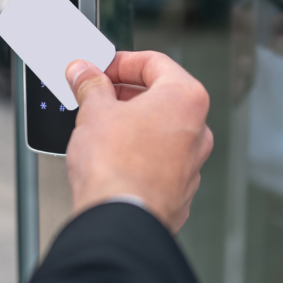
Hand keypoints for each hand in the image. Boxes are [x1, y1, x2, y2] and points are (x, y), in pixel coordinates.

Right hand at [64, 51, 213, 233]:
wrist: (119, 220)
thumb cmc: (117, 167)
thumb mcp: (94, 111)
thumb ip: (91, 85)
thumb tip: (85, 73)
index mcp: (186, 99)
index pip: (154, 63)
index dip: (120, 62)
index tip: (98, 69)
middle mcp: (197, 130)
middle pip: (160, 96)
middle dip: (124, 93)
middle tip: (94, 94)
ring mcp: (192, 164)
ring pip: (160, 131)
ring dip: (132, 124)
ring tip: (99, 127)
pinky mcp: (180, 191)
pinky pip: (158, 161)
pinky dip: (138, 154)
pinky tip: (112, 158)